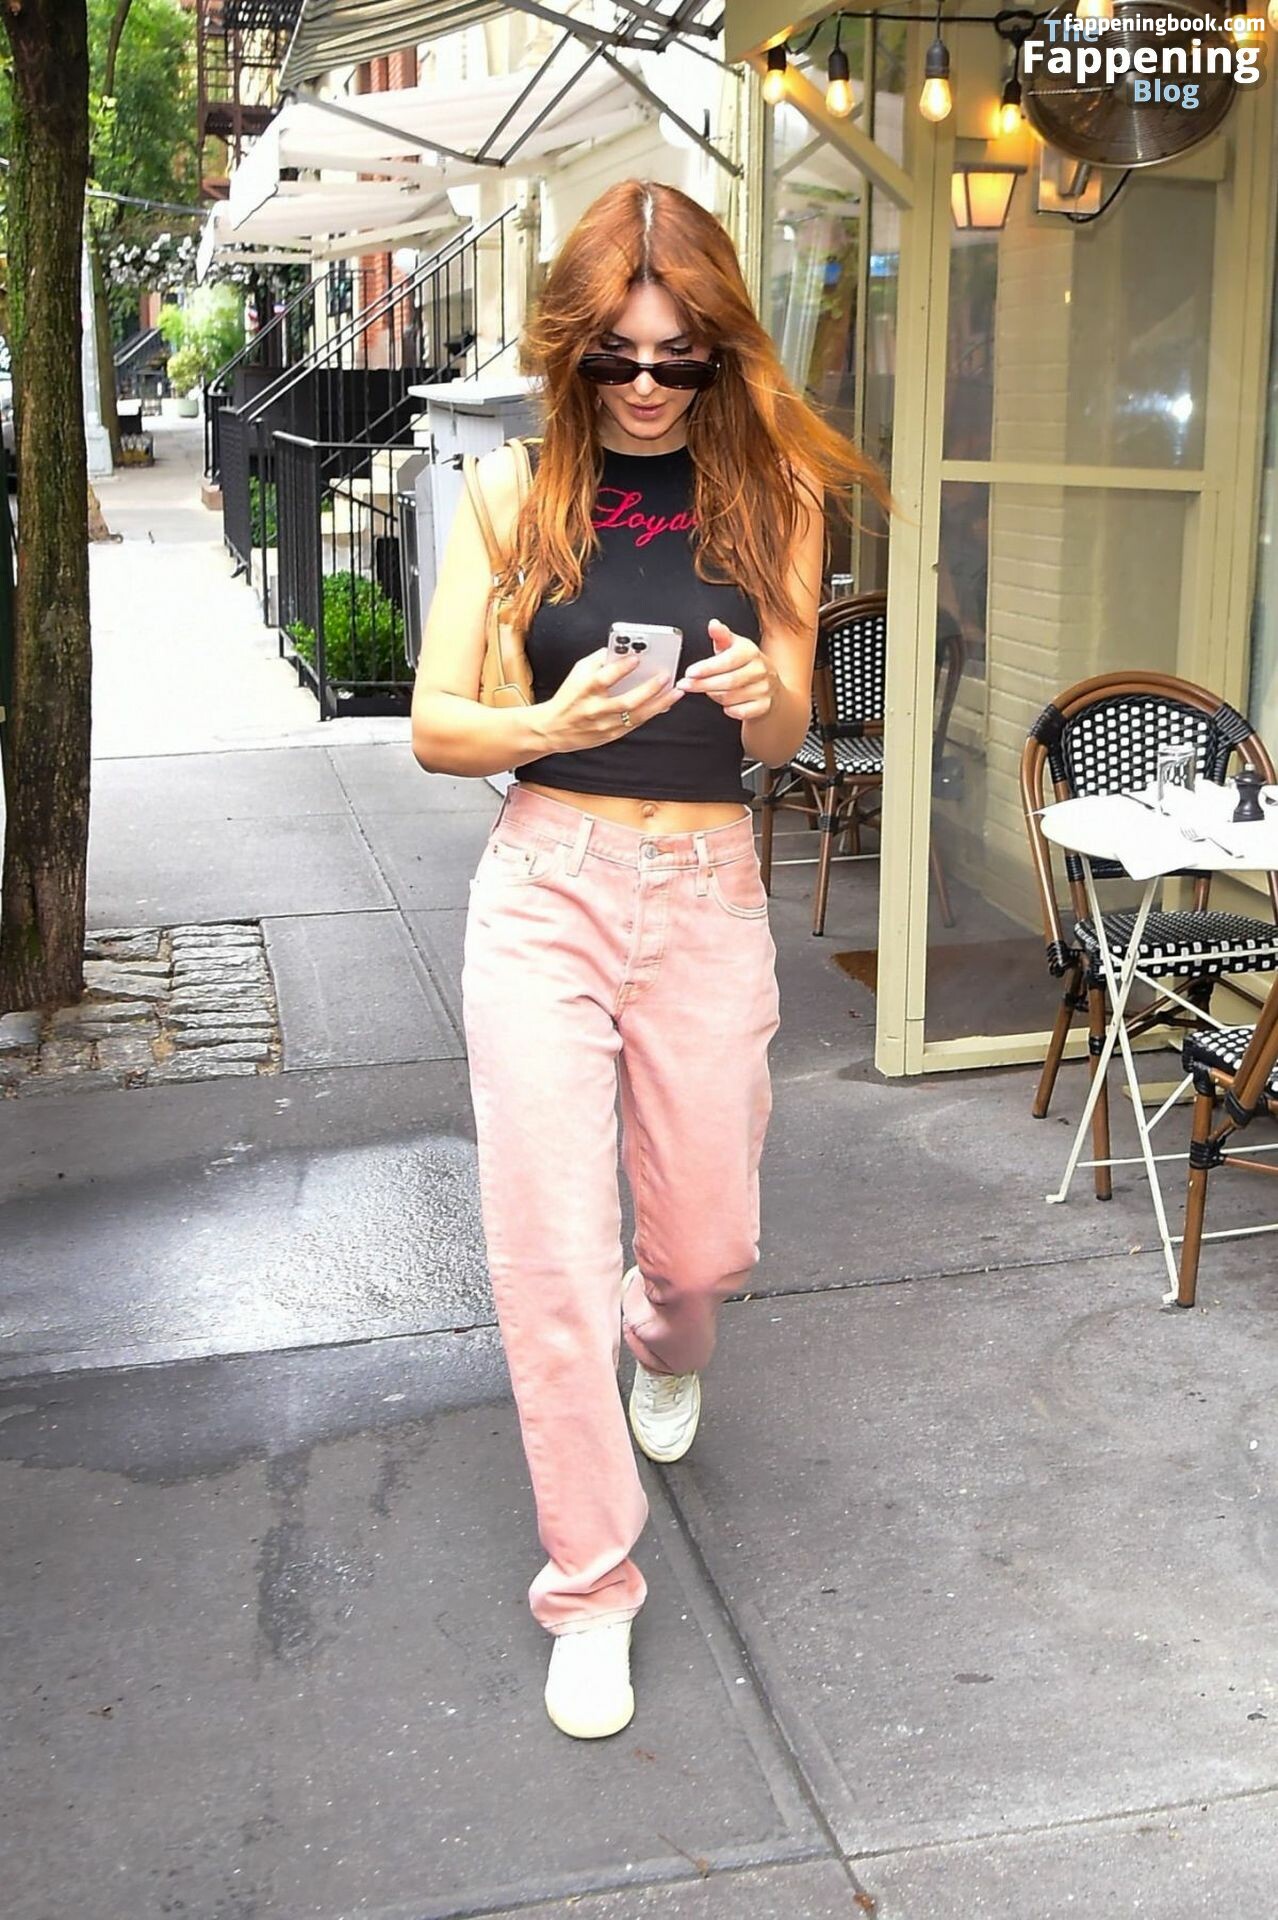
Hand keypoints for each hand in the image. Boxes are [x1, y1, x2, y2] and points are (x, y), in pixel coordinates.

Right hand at [532, 646, 683, 754]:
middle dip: (650, 689)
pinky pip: (636, 723)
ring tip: (676, 691)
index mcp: (585, 689)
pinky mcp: (612, 735)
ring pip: (637, 716)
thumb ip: (599, 659)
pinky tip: (665, 703)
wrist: (554, 728)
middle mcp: (595, 709)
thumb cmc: (569, 695)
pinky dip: (652, 713)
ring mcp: (605, 724)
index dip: (622, 668)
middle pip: (627, 701)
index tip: (638, 658)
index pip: (605, 678)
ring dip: (659, 703)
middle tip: (667, 676)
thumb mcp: (578, 672)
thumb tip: (624, 649)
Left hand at [675, 620, 776, 721]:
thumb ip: (721, 636)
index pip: (727, 660)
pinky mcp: (764, 706)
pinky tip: (725, 703)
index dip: (707, 668)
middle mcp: (760, 669)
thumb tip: (713, 624)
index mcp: (751, 651)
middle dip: (702, 684)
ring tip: (707, 690)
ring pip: (730, 698)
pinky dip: (728, 709)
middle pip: (727, 681)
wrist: (771, 687)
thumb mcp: (733, 646)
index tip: (689, 673)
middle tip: (684, 685)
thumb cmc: (745, 664)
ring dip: (713, 696)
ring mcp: (764, 689)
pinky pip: (739, 712)